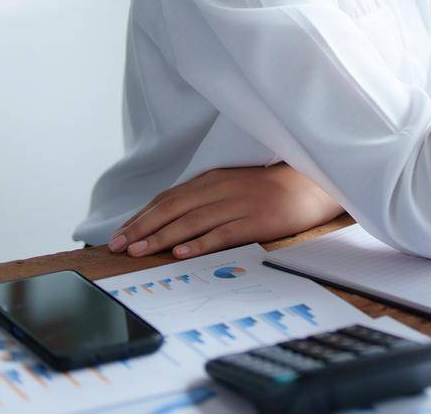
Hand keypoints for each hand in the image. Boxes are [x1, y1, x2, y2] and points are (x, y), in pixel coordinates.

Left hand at [107, 163, 345, 258]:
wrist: (313, 185)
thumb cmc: (270, 187)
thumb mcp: (233, 183)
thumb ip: (204, 196)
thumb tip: (168, 219)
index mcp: (214, 178)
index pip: (168, 198)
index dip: (141, 216)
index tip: (118, 235)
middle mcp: (222, 188)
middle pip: (173, 208)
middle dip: (142, 228)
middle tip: (118, 247)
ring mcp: (240, 204)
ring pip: (193, 221)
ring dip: (162, 237)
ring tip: (139, 251)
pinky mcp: (257, 220)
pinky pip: (224, 232)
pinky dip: (200, 243)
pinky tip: (182, 252)